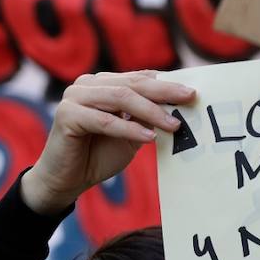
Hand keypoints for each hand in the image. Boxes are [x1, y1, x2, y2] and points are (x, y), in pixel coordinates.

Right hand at [21, 71, 194, 214]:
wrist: (66, 180)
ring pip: (120, 98)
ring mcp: (75, 96)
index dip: (166, 84)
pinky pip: (105, 120)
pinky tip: (149, 137)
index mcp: (102, 84)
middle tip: (190, 98)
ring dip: (151, 111)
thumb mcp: (130, 135)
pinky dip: (129, 128)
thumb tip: (177, 106)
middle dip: (164, 92)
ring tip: (174, 125)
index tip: (192, 92)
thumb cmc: (98, 156)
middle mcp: (87, 84)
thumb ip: (146, 118)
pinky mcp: (67, 114)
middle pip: (132, 84)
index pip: (139, 78)